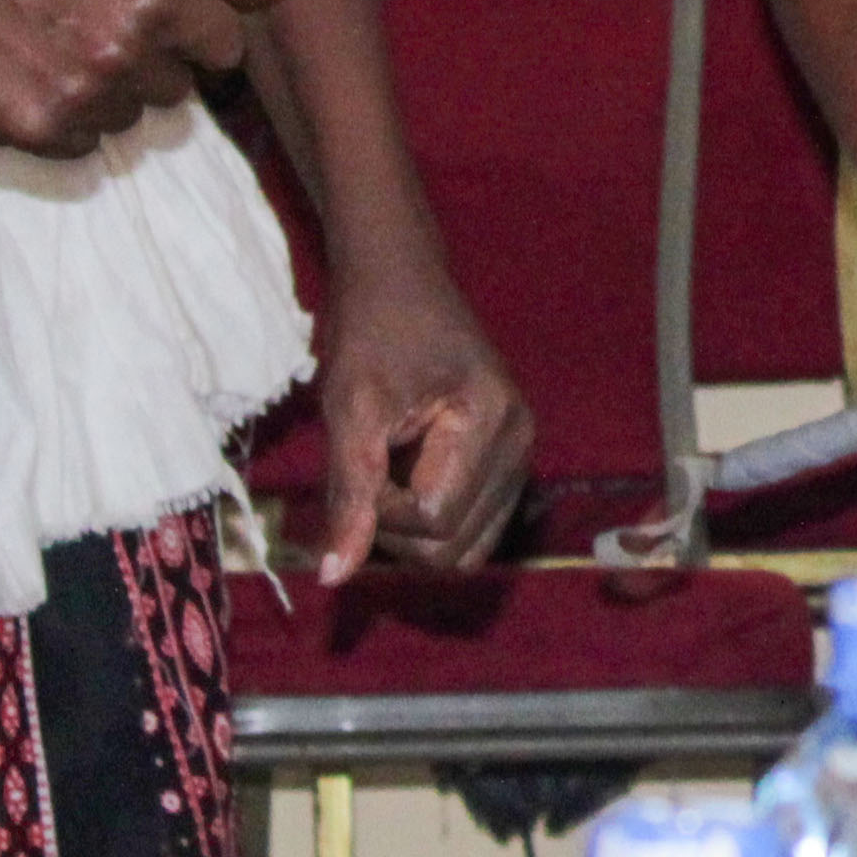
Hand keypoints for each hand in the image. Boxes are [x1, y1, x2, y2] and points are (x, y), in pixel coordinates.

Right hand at [0, 0, 303, 156]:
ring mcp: (77, 99)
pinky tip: (29, 69)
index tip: (149, 5)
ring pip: (132, 120)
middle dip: (152, 59)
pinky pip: (84, 146)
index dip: (192, 28)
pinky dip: (66, 120)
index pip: (224, 49)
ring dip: (108, 92)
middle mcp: (124, 54)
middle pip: (181, 90)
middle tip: (89, 14)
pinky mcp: (33, 132)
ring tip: (54, 38)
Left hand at [303, 249, 531, 583]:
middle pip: (457, 549)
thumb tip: (334, 578)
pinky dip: (433, 521)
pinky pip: (475, 525)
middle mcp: (522, 446)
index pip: (435, 522)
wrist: (400, 278)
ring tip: (388, 474)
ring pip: (468, 548)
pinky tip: (407, 475)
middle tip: (370, 471)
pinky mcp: (510, 460)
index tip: (359, 458)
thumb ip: (350, 496)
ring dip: (415, 532)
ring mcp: (522, 455)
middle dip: (400, 530)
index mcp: (492, 424)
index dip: (382, 511)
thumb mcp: (350, 410)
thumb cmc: (371, 331)